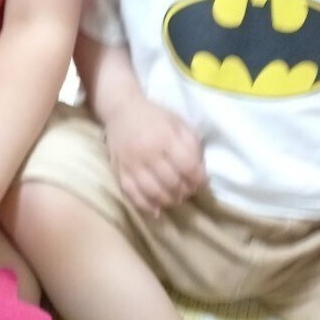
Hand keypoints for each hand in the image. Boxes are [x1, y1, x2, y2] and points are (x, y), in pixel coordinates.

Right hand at [106, 96, 205, 216]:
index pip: (187, 167)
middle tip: (188, 190)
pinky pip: (131, 194)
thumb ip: (192, 145)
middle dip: (185, 191)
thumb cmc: (155, 117)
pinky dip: (145, 206)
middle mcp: (147, 152)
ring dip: (169, 200)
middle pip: (172, 183)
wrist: (121, 110)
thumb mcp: (179, 123)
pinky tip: (156, 210)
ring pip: (153, 192)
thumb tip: (200, 172)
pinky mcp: (118, 171)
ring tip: (174, 197)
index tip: (201, 182)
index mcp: (165, 138)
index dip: (198, 179)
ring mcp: (131, 163)